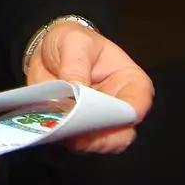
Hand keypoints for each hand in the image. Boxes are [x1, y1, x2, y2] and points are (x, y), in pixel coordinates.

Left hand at [26, 20, 153, 153]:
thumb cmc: (71, 41)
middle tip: (77, 128)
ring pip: (97, 143)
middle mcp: (118, 107)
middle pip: (121, 133)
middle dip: (100, 135)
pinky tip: (51, 128)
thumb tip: (75, 89)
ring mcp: (97, 122)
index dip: (123, 116)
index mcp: (130, 82)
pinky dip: (62, 138)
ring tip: (61, 127)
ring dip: (79, 139)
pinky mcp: (76, 130)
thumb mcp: (74, 41)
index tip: (100, 116)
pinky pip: (73, 142)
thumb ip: (76, 64)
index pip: (137, 105)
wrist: (47, 50)